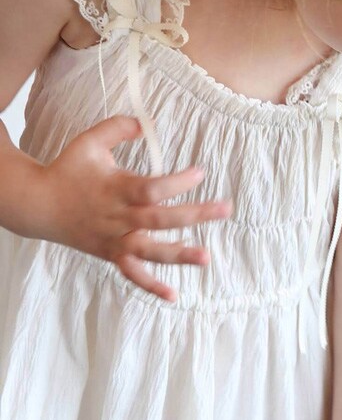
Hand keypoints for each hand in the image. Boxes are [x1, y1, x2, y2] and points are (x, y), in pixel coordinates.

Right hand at [34, 114, 231, 301]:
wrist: (38, 205)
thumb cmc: (68, 169)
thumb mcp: (90, 141)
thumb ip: (118, 127)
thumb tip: (145, 123)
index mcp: (117, 189)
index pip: (152, 189)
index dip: (177, 182)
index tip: (201, 173)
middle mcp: (118, 217)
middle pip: (160, 219)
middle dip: (195, 215)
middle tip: (225, 209)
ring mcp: (115, 239)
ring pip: (150, 251)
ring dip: (180, 255)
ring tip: (206, 257)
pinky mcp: (111, 254)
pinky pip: (132, 273)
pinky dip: (151, 286)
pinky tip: (173, 295)